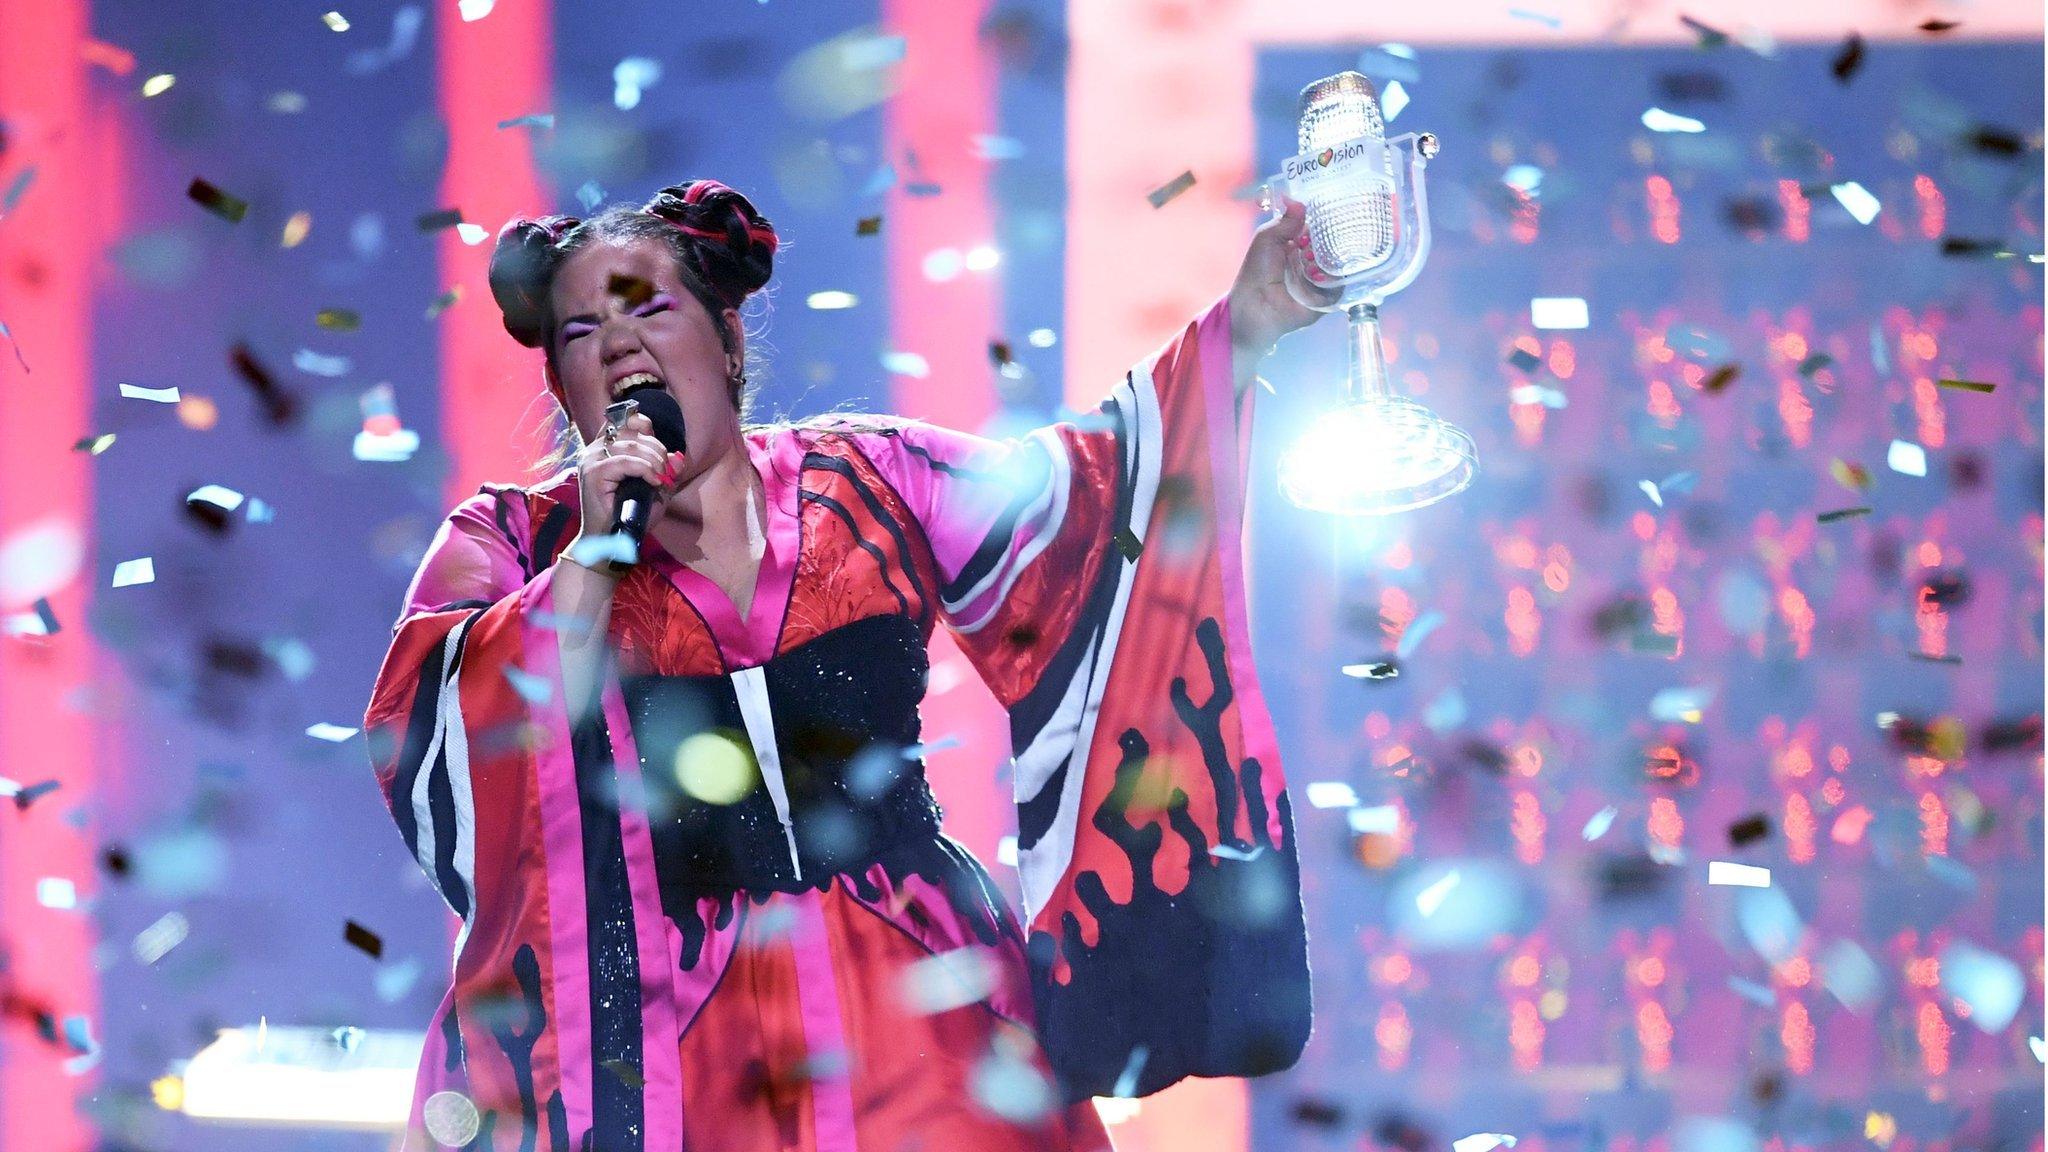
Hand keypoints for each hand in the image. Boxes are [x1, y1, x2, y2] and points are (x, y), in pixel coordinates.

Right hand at [574, 411, 684, 543]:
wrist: (610, 541)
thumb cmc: (630, 516)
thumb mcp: (655, 490)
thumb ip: (666, 472)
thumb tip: (679, 457)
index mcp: (604, 448)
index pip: (625, 420)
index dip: (645, 427)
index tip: (659, 450)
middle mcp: (594, 449)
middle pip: (632, 432)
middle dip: (657, 449)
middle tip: (665, 471)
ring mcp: (591, 460)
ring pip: (630, 445)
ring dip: (653, 460)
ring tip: (660, 477)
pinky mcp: (593, 474)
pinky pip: (625, 461)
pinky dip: (644, 469)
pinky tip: (653, 481)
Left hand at [1227, 191, 1333, 357]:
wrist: (1256, 305)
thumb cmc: (1257, 271)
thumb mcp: (1267, 238)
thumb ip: (1285, 220)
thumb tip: (1297, 200)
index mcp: (1297, 244)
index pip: (1319, 228)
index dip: (1325, 220)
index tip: (1331, 211)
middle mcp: (1311, 260)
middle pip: (1333, 243)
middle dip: (1329, 239)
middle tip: (1314, 242)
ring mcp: (1321, 278)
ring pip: (1339, 262)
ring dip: (1328, 258)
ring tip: (1310, 260)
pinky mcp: (1328, 296)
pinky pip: (1341, 284)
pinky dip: (1333, 278)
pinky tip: (1317, 275)